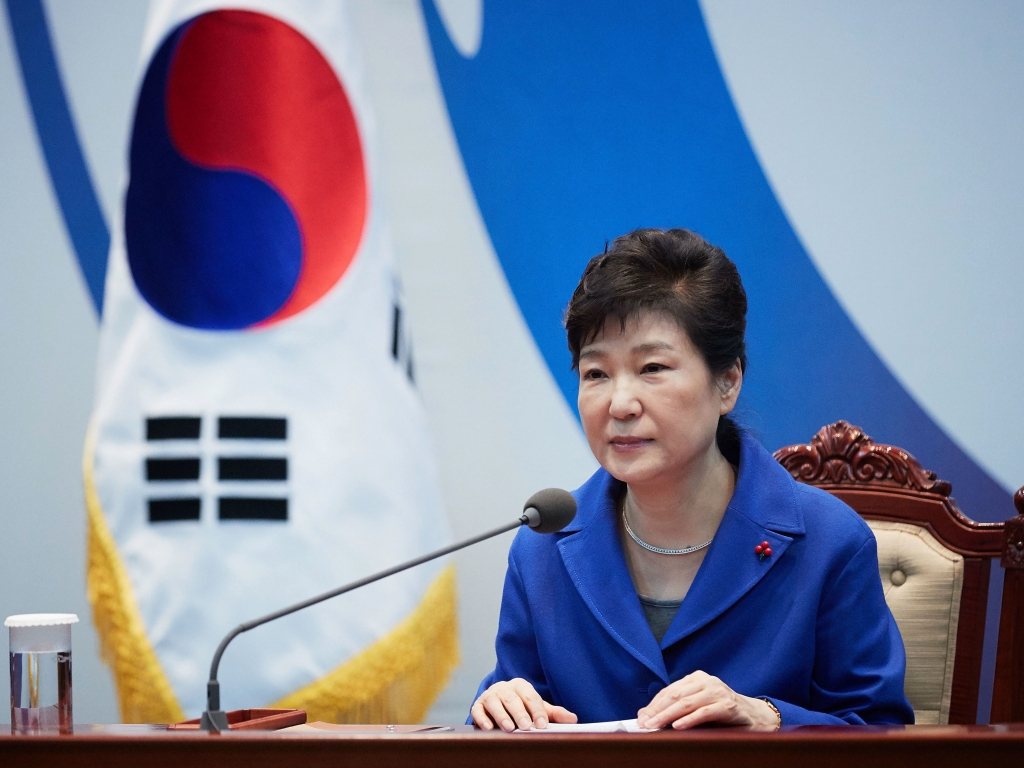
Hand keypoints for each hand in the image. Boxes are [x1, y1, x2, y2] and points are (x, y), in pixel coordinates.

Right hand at [471, 678, 577, 731]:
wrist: (498, 703)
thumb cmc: (522, 707)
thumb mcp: (538, 708)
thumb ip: (554, 714)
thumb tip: (574, 719)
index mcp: (521, 685)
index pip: (531, 697)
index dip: (537, 711)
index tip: (542, 725)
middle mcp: (505, 687)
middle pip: (512, 698)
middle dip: (519, 713)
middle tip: (525, 727)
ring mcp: (490, 695)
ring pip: (494, 702)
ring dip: (501, 715)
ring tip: (508, 728)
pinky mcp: (478, 705)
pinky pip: (478, 710)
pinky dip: (482, 718)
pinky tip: (488, 728)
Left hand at [637, 670, 778, 730]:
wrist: (756, 717)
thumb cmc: (723, 712)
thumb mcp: (697, 707)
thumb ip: (675, 708)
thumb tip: (645, 714)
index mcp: (697, 678)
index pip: (670, 691)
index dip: (654, 704)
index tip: (641, 717)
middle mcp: (707, 681)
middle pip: (676, 695)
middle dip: (657, 710)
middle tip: (644, 723)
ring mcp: (718, 691)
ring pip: (687, 703)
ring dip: (668, 716)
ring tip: (655, 725)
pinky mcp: (728, 705)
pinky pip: (705, 712)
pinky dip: (690, 720)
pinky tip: (678, 726)